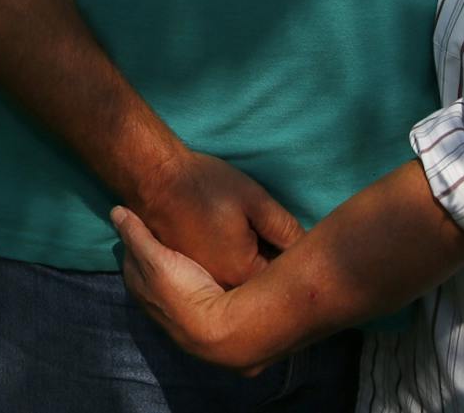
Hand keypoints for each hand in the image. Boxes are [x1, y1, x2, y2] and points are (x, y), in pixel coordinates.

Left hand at [111, 206, 270, 373]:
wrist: (218, 328)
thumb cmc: (183, 290)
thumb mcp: (156, 258)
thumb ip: (136, 235)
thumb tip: (115, 211)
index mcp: (136, 282)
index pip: (130, 250)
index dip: (136, 232)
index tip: (146, 214)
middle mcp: (149, 295)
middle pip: (147, 263)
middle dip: (152, 244)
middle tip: (166, 221)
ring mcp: (171, 303)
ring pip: (167, 273)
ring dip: (172, 257)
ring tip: (184, 235)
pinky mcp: (192, 307)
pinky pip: (185, 280)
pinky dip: (187, 267)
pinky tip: (199, 259)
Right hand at [130, 148, 303, 287]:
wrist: (154, 178)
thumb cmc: (206, 186)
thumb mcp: (256, 201)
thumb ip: (285, 228)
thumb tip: (309, 250)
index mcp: (242, 271)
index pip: (281, 279)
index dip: (292, 263)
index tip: (299, 247)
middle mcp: (221, 285)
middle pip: (258, 285)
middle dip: (272, 268)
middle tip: (278, 241)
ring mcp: (201, 279)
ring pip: (237, 281)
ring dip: (250, 266)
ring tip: (254, 240)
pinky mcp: (187, 268)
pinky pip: (217, 274)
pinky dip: (228, 263)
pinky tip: (229, 240)